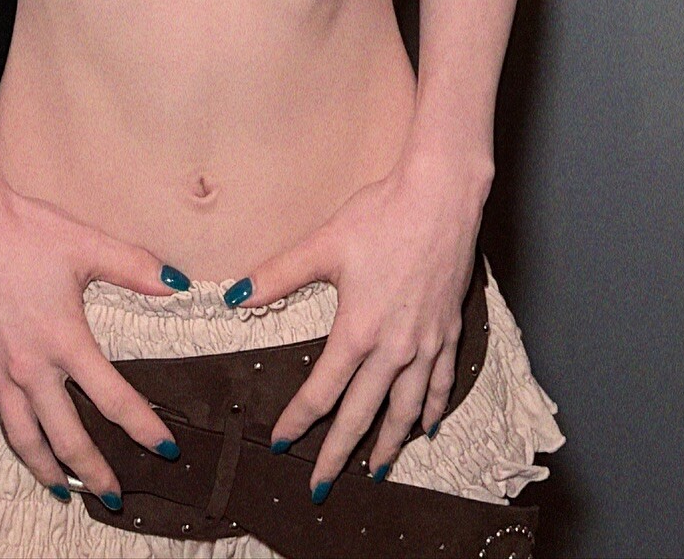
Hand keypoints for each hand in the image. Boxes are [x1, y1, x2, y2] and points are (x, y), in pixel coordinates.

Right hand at [0, 163, 187, 509]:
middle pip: (64, 435)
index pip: (112, 398)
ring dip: (42, 467)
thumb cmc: (27, 231)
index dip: (142, 427)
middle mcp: (30, 366)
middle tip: (111, 494)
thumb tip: (178, 283)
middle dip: (91, 470)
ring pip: (20, 435)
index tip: (164, 448)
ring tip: (60, 489)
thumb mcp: (89, 245)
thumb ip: (137, 268)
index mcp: (65, 341)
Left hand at [227, 147, 488, 496]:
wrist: (441, 197)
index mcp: (358, 331)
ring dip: (388, 443)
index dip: (299, 420)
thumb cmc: (382, 215)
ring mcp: (426, 343)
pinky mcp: (449, 330)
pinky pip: (439, 384)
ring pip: (404, 408)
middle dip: (339, 453)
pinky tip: (425, 425)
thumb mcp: (323, 244)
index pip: (322, 391)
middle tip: (322, 485)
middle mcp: (394, 348)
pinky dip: (430, 409)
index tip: (282, 444)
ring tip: (376, 469)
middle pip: (362, 413)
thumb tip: (234, 295)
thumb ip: (278, 275)